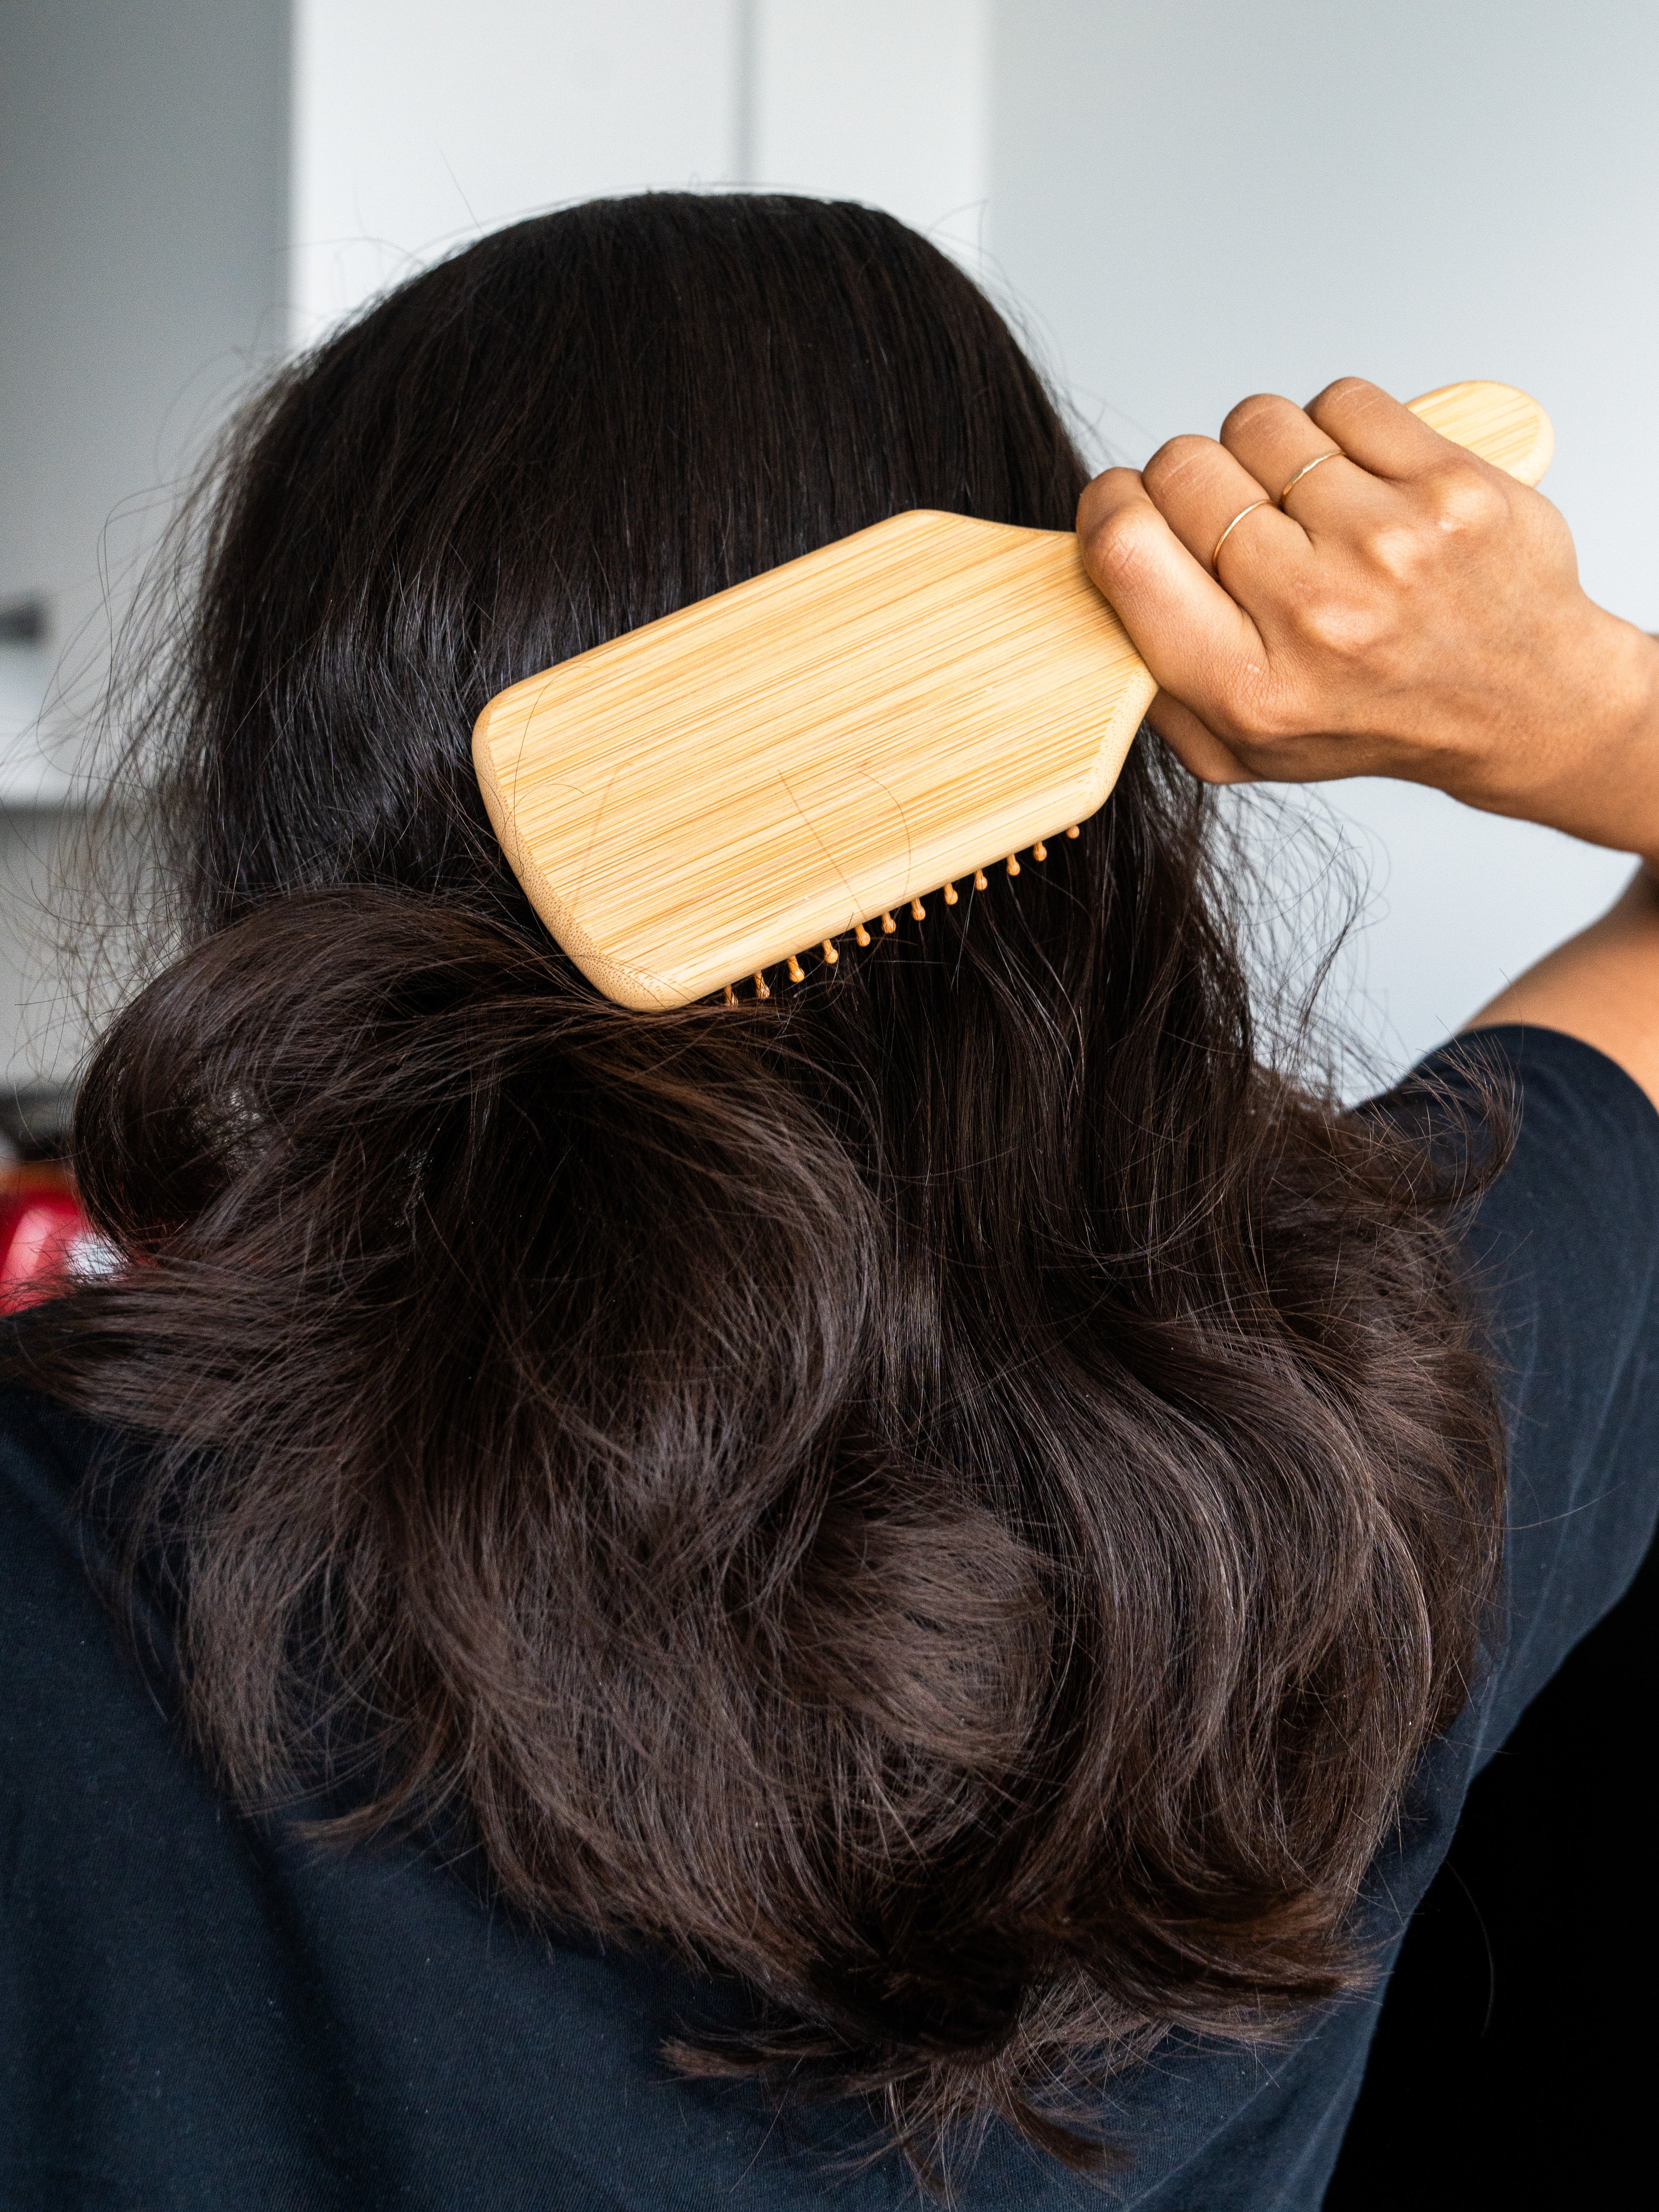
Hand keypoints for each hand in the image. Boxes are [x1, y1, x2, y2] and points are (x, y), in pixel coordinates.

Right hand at [1075, 378, 1658, 860]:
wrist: (1525, 705)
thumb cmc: (1373, 720)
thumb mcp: (1240, 750)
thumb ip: (1154, 684)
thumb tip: (1094, 586)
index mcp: (1246, 688)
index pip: (1127, 550)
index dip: (1110, 506)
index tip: (1128, 508)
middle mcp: (1315, 617)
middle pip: (1184, 471)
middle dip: (1189, 479)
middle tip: (1229, 515)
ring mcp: (1389, 546)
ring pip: (1259, 423)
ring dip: (1264, 450)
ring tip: (1300, 502)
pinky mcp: (1449, 488)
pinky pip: (1341, 401)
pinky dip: (1336, 429)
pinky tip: (1357, 482)